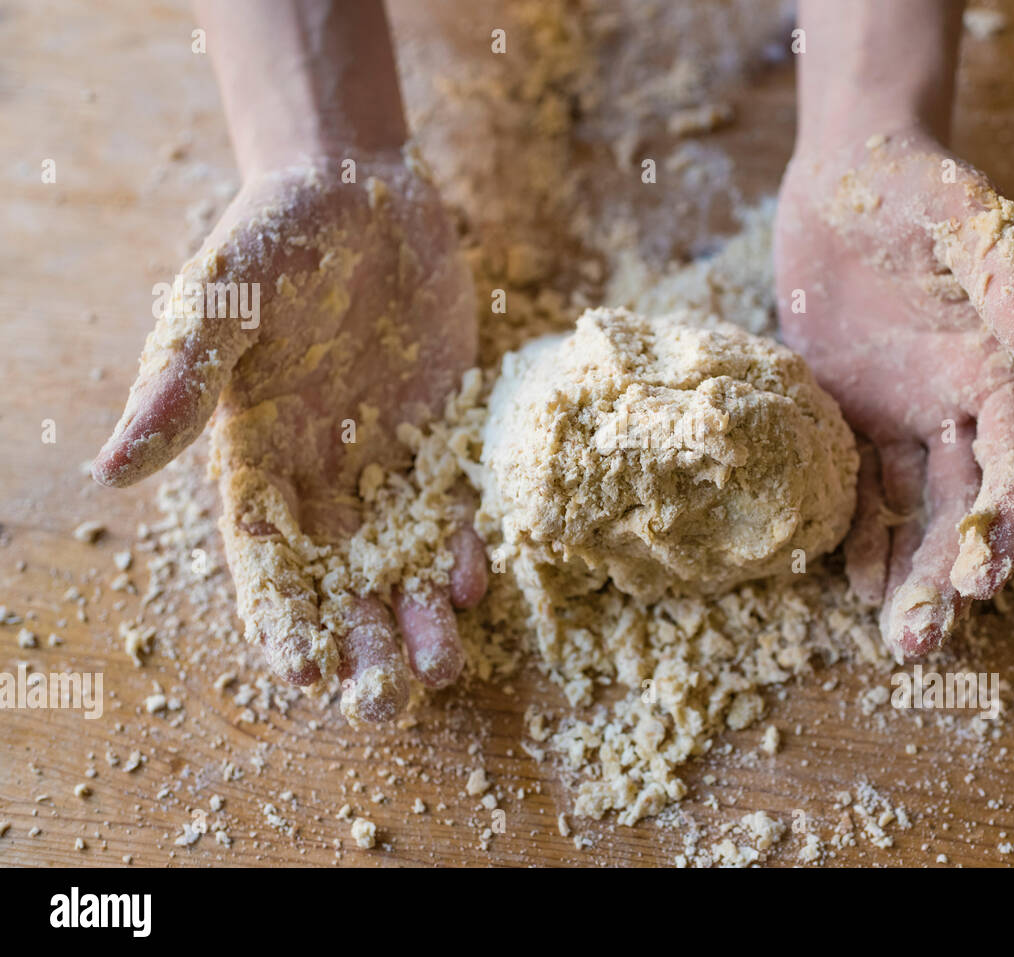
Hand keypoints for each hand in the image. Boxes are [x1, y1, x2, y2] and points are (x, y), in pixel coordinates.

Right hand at [93, 149, 485, 720]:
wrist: (361, 191)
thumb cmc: (274, 239)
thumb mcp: (221, 301)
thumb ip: (182, 383)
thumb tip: (112, 473)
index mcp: (257, 460)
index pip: (265, 560)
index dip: (282, 618)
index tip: (302, 670)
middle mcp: (324, 477)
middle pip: (340, 582)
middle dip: (360, 642)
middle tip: (382, 698)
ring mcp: (390, 462)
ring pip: (404, 562)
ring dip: (420, 617)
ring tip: (440, 666)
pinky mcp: (447, 437)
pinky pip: (457, 511)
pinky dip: (464, 551)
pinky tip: (474, 584)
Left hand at [774, 126, 1013, 659]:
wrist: (843, 175)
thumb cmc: (916, 187)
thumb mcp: (970, 226)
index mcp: (1000, 370)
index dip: (1008, 522)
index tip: (986, 578)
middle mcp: (956, 405)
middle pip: (962, 505)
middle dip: (949, 574)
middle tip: (926, 641)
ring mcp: (901, 413)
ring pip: (911, 508)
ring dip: (907, 571)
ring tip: (897, 637)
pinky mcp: (848, 412)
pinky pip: (855, 484)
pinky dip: (856, 532)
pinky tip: (853, 581)